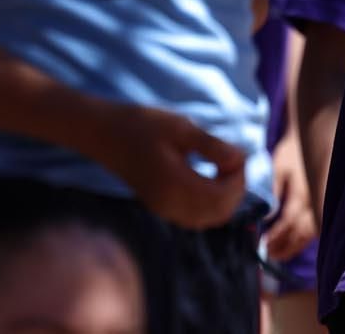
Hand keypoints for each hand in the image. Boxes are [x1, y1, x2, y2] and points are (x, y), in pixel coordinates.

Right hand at [103, 104, 247, 230]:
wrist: (104, 134)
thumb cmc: (142, 125)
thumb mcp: (181, 128)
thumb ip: (211, 146)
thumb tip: (240, 158)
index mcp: (176, 186)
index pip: (221, 198)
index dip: (238, 179)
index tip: (238, 154)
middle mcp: (170, 205)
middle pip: (218, 214)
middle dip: (235, 190)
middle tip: (234, 161)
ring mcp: (163, 210)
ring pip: (207, 219)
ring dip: (224, 199)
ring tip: (223, 169)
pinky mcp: (159, 207)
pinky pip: (194, 217)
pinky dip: (209, 204)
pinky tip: (209, 179)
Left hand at [263, 129, 316, 261]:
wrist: (314, 135)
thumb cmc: (292, 151)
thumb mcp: (278, 168)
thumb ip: (273, 193)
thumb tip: (266, 216)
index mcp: (301, 194)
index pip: (288, 223)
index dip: (277, 237)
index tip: (264, 245)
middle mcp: (314, 202)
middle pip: (302, 234)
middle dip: (286, 247)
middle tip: (270, 255)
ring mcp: (321, 203)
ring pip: (311, 233)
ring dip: (296, 245)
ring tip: (280, 254)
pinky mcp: (324, 201)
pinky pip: (317, 225)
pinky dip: (305, 237)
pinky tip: (296, 241)